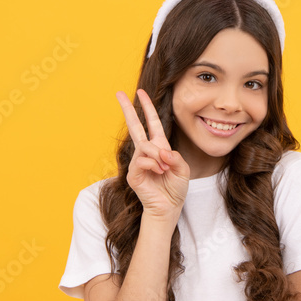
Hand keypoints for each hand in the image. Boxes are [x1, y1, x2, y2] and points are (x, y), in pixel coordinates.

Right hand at [115, 88, 188, 220]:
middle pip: (135, 126)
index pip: (152, 123)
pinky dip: (153, 164)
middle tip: (118, 93)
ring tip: (165, 168)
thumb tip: (161, 152)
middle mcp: (146, 152)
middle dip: (127, 109)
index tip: (141, 93)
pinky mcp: (133, 173)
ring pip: (144, 146)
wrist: (168, 208)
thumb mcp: (182, 169)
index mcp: (159, 147)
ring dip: (157, 156)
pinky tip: (159, 172)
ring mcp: (138, 162)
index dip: (147, 108)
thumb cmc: (175, 189)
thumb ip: (175, 157)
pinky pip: (142, 160)